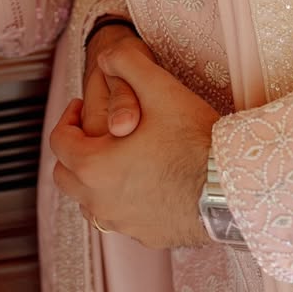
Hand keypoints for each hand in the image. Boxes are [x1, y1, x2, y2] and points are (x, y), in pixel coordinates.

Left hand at [51, 39, 219, 249]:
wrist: (233, 188)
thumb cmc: (193, 139)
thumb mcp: (160, 88)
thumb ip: (126, 62)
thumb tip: (106, 55)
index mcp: (93, 167)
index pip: (59, 142)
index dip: (68, 118)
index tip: (82, 106)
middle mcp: (100, 202)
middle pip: (66, 176)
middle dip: (75, 150)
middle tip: (93, 132)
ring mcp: (123, 223)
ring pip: (90, 201)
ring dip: (94, 178)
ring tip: (116, 156)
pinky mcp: (146, 236)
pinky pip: (119, 217)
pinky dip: (120, 199)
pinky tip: (143, 181)